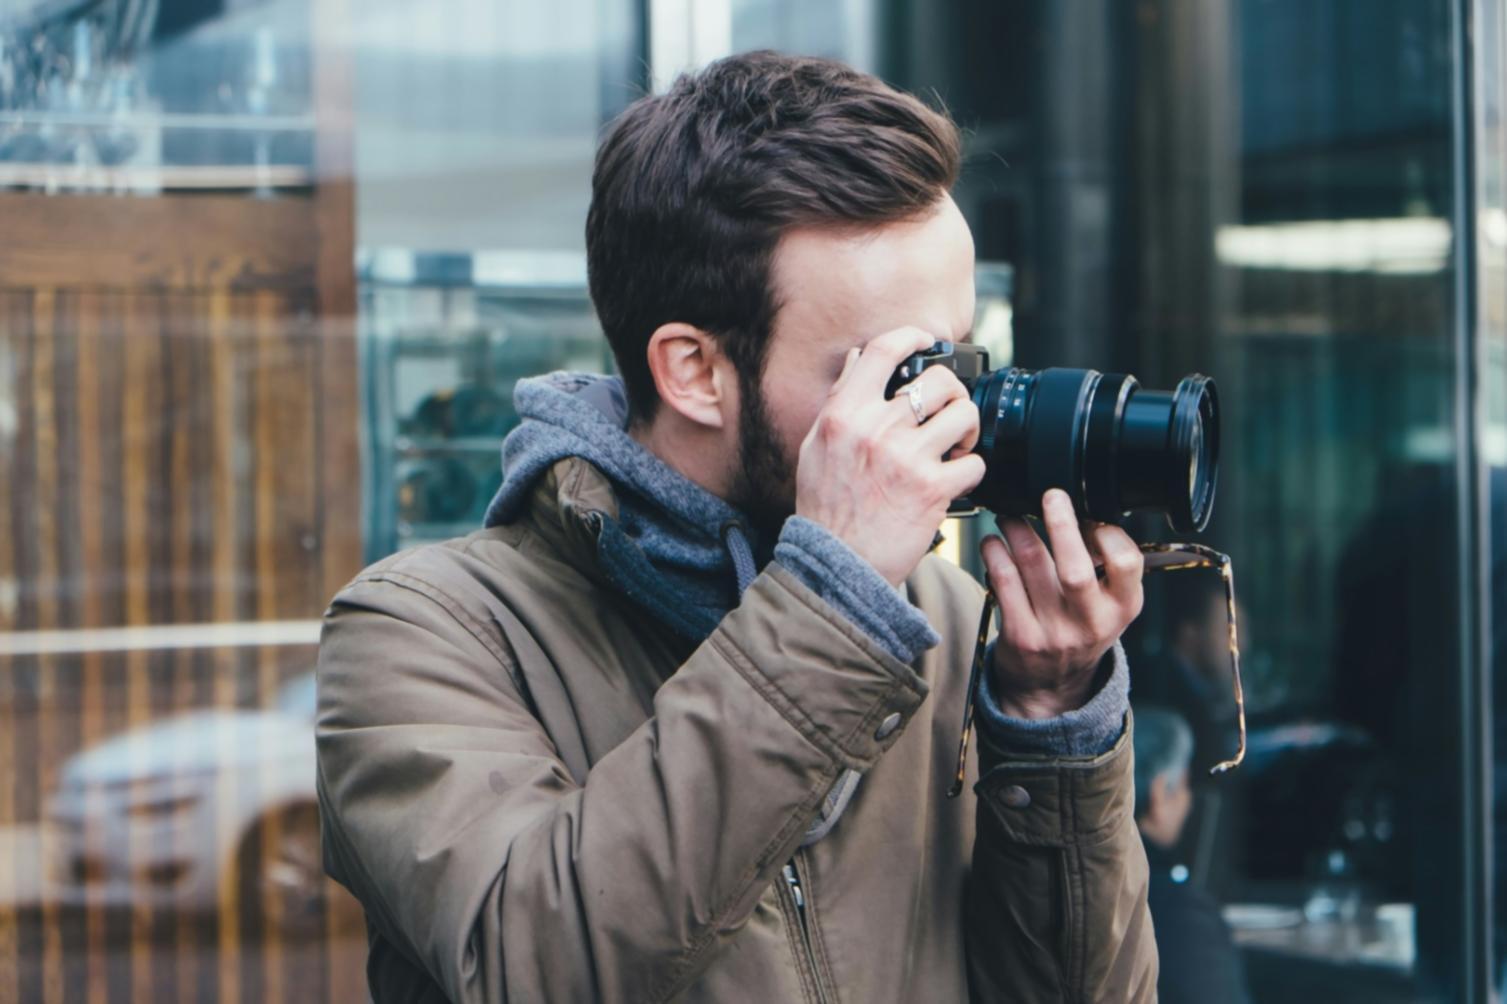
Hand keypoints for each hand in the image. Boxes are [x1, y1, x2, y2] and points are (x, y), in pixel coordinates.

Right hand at [794, 327, 985, 586]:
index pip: (883, 351)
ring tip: (956, 446)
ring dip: (967, 430)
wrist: (836, 565)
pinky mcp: (932, 489)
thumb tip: (857, 360)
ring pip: (964, 416)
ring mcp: (906, 458)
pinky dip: (971, 471)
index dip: (913, 337)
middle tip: (948, 412)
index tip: (927, 341)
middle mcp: (876, 430)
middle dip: (953, 394)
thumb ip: (840, 400)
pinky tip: (955, 480)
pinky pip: (973, 463)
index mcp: (845, 414)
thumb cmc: (825, 508)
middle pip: (939, 381)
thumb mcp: (816, 446)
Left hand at [981, 489, 1144, 718]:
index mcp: (1123, 607)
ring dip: (1017, 529)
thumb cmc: (1081, 627)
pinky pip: (1003, 581)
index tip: (1089, 514)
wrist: (1051, 685)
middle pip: (1075, 567)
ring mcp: (1054, 631)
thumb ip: (1105, 565)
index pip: (1126, 562)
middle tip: (1051, 495)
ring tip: (1009, 515)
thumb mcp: (1109, 604)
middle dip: (1061, 523)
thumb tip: (1082, 507)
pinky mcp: (1020, 635)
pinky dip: (994, 553)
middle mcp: (1091, 622)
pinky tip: (993, 542)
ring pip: (1031, 564)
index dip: (1107, 532)